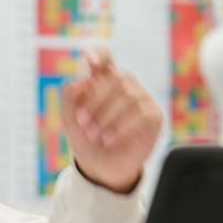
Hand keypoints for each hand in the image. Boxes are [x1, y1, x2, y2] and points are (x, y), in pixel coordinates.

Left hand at [62, 50, 162, 192]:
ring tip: (95, 135)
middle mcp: (125, 85)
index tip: (90, 61)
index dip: (100, 54)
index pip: (105, 57)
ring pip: (128, 96)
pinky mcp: (153, 116)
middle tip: (83, 123)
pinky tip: (109, 140)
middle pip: (116, 78)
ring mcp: (142, 98)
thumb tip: (83, 80)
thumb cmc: (87, 139)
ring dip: (107, 116)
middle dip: (96, 100)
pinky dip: (121, 127)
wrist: (101, 168)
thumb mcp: (70, 119)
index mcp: (103, 81)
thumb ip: (70, 96)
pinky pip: (141, 114)